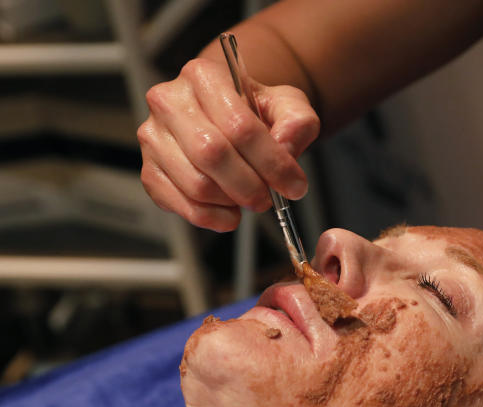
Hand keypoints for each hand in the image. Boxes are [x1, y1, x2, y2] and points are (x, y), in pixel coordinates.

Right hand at [138, 58, 320, 230]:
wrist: (225, 117)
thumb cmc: (254, 111)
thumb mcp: (287, 105)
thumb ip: (297, 121)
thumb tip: (286, 148)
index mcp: (203, 76)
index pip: (239, 126)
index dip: (272, 163)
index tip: (294, 185)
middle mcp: (169, 102)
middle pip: (213, 155)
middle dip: (250, 186)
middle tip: (269, 198)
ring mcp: (152, 137)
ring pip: (196, 184)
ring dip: (231, 201)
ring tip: (249, 198)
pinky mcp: (149, 170)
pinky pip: (179, 203)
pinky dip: (210, 217)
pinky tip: (229, 212)